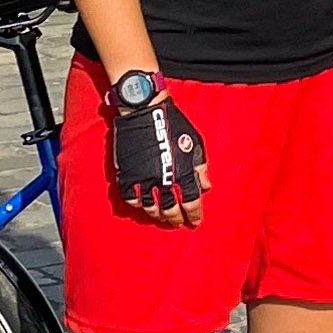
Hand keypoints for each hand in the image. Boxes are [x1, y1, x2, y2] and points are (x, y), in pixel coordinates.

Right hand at [104, 71, 206, 225]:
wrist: (145, 110)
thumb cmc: (173, 123)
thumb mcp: (194, 142)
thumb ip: (200, 166)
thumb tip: (206, 186)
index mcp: (182, 170)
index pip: (191, 201)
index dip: (194, 214)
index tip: (195, 221)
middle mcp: (163, 177)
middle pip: (170, 208)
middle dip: (175, 219)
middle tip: (178, 223)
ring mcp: (143, 177)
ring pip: (150, 207)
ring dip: (157, 215)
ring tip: (161, 217)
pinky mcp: (127, 173)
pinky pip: (131, 197)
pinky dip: (137, 204)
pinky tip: (142, 205)